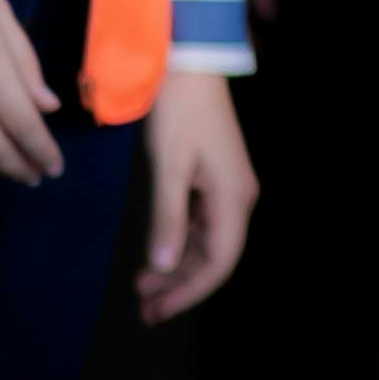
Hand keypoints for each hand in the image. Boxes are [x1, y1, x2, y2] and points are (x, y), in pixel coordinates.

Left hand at [136, 68, 255, 323]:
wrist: (192, 66)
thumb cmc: (180, 115)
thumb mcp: (169, 167)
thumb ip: (167, 218)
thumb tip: (162, 265)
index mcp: (232, 198)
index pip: (219, 262)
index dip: (190, 292)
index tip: (157, 312)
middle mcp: (237, 198)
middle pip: (214, 256)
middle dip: (180, 286)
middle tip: (142, 311)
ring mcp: (227, 189)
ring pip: (206, 242)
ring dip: (176, 267)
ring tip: (141, 290)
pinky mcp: (215, 179)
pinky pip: (200, 224)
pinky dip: (177, 243)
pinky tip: (155, 255)